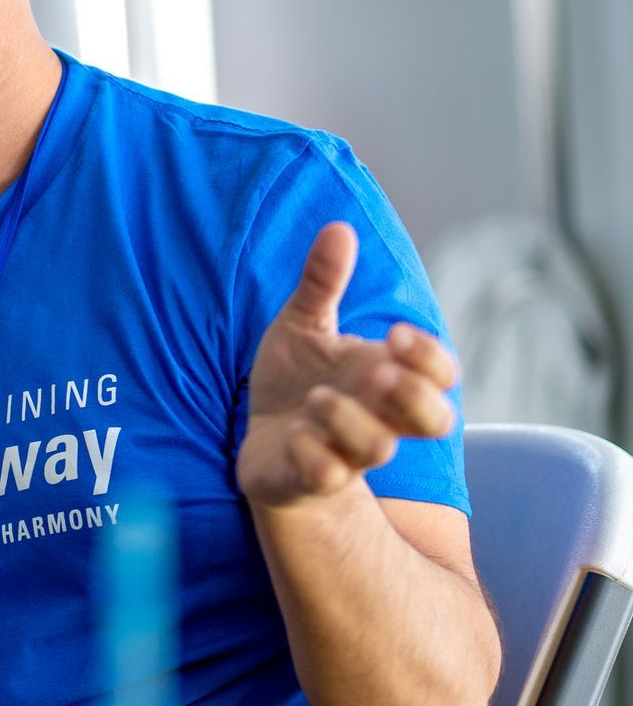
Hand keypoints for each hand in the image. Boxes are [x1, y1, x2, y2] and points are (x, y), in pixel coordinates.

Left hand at [237, 223, 458, 508]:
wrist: (262, 442)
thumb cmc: (296, 381)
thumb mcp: (303, 325)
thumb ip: (323, 283)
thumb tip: (339, 226)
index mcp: (385, 378)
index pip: (442, 374)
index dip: (430, 357)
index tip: (395, 333)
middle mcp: (378, 418)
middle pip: (436, 421)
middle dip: (413, 397)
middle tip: (377, 373)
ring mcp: (348, 453)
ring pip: (376, 448)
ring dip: (350, 421)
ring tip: (316, 398)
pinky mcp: (309, 479)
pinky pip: (325, 477)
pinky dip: (313, 456)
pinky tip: (292, 434)